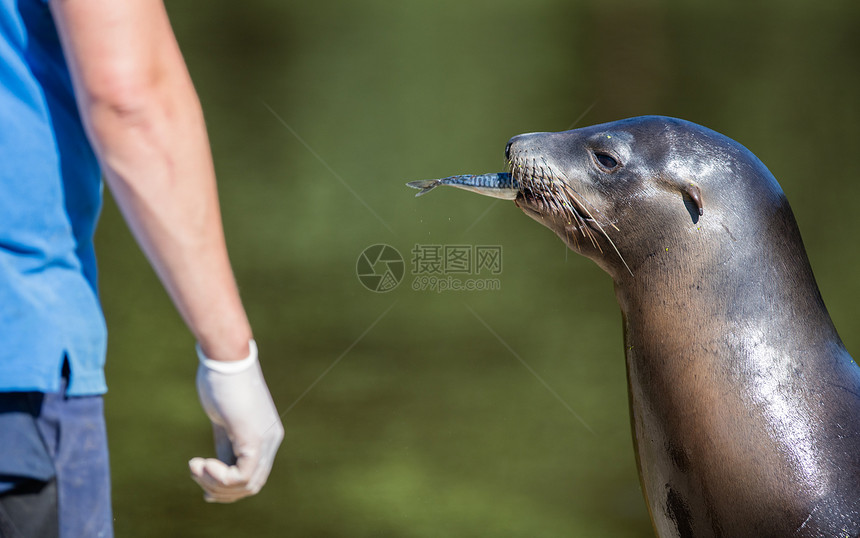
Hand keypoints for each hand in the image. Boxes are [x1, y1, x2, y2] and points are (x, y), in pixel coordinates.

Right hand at [189, 340, 283, 502]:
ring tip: (195, 467)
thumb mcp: (223, 419)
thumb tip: (214, 470)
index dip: (226, 486)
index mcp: (266, 435)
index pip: (253, 475)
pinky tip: (202, 464)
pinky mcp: (253, 438)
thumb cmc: (221, 381)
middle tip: (195, 472)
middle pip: (251, 485)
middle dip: (219, 488)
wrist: (226, 357)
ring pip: (246, 485)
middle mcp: (271, 439)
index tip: (201, 478)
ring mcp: (265, 440)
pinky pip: (241, 476)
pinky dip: (218, 478)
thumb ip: (225, 444)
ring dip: (215, 484)